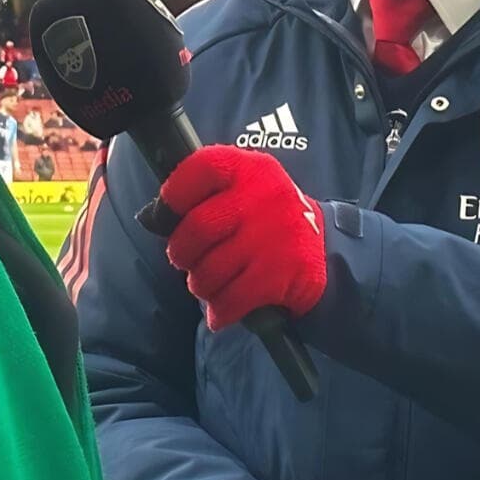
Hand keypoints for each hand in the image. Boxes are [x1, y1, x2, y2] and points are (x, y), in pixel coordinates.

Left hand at [157, 145, 327, 329]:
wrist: (327, 252)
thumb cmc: (265, 222)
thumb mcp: (244, 192)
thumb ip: (204, 198)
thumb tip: (152, 218)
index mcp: (251, 169)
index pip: (200, 168)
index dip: (174, 195)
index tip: (168, 215)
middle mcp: (264, 196)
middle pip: (197, 229)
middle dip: (182, 253)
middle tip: (187, 261)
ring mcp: (275, 235)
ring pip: (209, 271)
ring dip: (201, 286)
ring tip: (212, 284)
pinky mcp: (282, 273)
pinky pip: (230, 300)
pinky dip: (220, 311)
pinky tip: (224, 309)